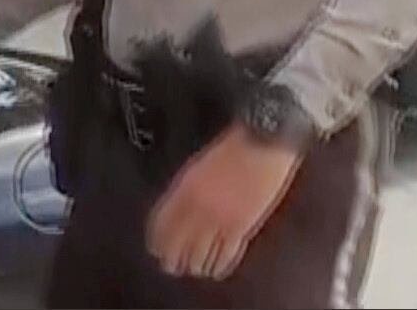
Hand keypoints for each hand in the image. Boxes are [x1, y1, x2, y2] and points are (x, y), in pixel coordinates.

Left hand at [146, 123, 303, 281]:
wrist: (262, 145)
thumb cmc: (231, 150)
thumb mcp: (197, 166)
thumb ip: (185, 190)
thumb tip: (176, 209)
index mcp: (184, 189)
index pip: (163, 222)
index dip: (157, 239)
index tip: (154, 248)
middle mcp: (199, 207)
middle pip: (179, 242)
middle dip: (171, 257)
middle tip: (168, 266)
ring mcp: (221, 219)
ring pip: (201, 252)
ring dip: (194, 264)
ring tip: (190, 270)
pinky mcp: (243, 227)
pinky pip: (227, 254)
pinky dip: (220, 265)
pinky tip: (214, 271)